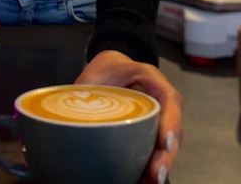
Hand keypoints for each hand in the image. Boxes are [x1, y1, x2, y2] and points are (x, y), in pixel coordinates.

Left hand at [74, 50, 182, 183]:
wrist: (111, 69)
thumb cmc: (107, 68)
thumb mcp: (97, 72)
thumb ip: (85, 89)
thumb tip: (68, 111)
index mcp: (154, 81)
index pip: (170, 101)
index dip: (170, 123)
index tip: (164, 143)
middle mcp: (162, 103)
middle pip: (172, 131)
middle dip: (165, 155)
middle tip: (155, 174)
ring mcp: (158, 121)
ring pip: (166, 146)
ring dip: (160, 166)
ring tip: (151, 182)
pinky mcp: (149, 135)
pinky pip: (154, 152)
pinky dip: (150, 169)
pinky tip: (143, 182)